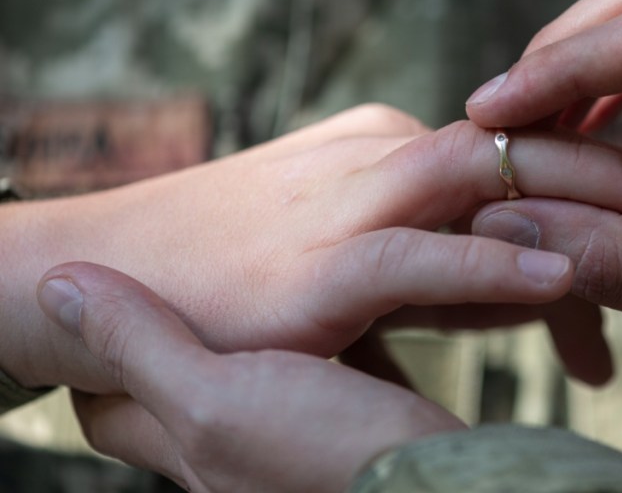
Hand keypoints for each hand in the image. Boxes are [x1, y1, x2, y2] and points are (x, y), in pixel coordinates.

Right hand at [2, 104, 621, 393]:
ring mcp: (353, 203)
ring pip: (491, 180)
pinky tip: (567, 274)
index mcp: (403, 151)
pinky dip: (496, 262)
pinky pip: (423, 253)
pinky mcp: (320, 264)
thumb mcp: (366, 263)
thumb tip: (544, 287)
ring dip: (590, 195)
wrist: (98, 276)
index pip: (529, 152)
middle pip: (531, 151)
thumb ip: (455, 270)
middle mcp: (388, 157)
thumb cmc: (239, 272)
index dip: (610, 177)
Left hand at [37, 261, 458, 491]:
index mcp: (190, 440)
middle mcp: (235, 447)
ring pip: (253, 379)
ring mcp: (295, 439)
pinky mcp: (353, 427)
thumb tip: (58, 288)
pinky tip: (348, 311)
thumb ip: (143, 346)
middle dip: (174, 331)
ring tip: (261, 285)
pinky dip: (328, 344)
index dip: (97, 346)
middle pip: (177, 388)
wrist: (437, 484)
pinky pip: (326, 379)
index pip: (107, 400)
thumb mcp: (220, 397)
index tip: (105, 289)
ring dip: (253, 334)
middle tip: (185, 274)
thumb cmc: (330, 455)